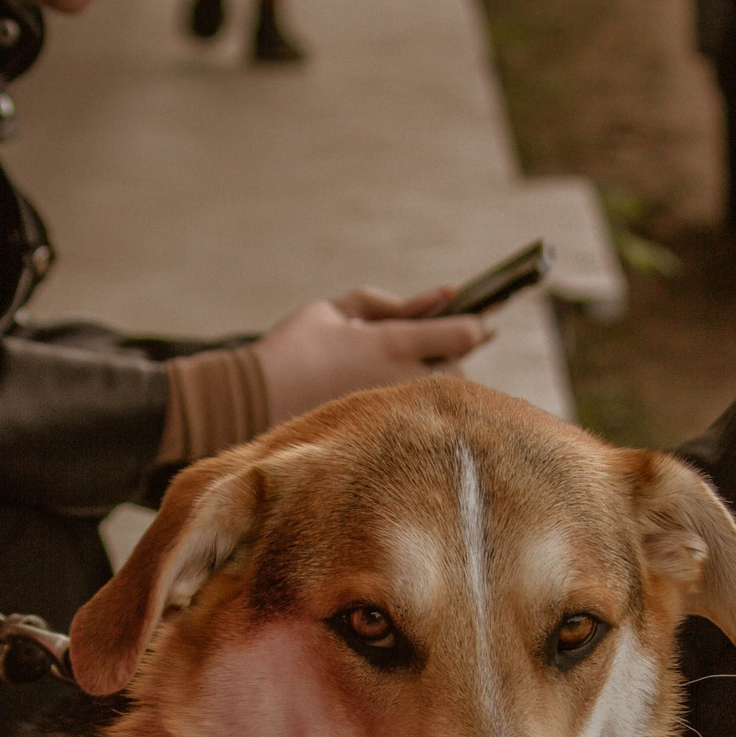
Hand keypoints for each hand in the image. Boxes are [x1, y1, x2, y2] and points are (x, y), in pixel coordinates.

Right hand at [253, 285, 490, 424]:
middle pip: (459, 370)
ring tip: (415, 371)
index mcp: (391, 344)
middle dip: (454, 356)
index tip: (484, 321)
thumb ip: (386, 304)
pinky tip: (399, 396)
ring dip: (436, 382)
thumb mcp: (335, 309)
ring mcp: (393, 413)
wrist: (251, 402)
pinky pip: (417, 419)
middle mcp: (401, 382)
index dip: (478, 325)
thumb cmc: (291, 349)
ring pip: (439, 397)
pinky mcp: (382, 435)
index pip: (462, 335)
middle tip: (447, 344)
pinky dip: (416, 405)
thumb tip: (434, 301)